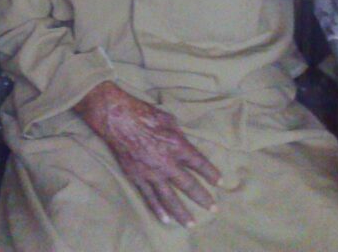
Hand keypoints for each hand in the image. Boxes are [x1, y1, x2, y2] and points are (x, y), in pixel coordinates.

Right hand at [74, 82, 220, 226]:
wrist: (117, 118)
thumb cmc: (143, 113)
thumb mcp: (168, 120)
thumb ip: (179, 136)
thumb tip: (184, 145)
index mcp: (177, 146)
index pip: (199, 163)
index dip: (211, 173)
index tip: (220, 182)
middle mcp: (166, 163)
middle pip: (188, 185)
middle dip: (202, 197)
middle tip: (213, 208)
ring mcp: (150, 173)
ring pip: (169, 198)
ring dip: (182, 212)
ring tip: (191, 223)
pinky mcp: (136, 177)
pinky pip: (149, 197)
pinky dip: (158, 209)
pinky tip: (166, 219)